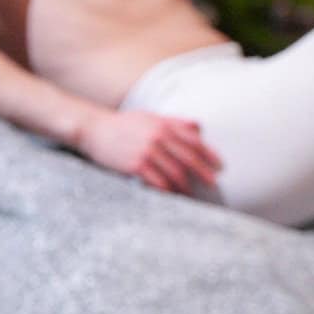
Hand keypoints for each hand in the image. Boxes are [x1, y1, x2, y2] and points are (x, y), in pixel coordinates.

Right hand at [77, 106, 221, 194]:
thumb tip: (199, 126)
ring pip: (174, 173)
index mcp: (163, 125)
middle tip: (212, 184)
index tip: (219, 165)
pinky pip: (157, 181)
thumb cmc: (122, 124)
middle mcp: (158, 137)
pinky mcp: (135, 165)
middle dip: (202, 173)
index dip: (209, 154)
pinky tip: (171, 196)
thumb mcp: (150, 117)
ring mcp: (146, 152)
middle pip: (187, 158)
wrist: (94, 129)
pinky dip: (167, 190)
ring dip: (185, 186)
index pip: (193, 140)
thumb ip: (175, 121)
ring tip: (190, 195)